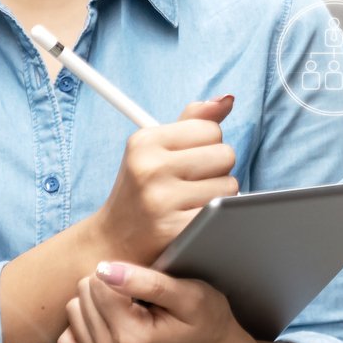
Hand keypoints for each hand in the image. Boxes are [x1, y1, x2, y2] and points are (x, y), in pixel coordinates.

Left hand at [58, 261, 252, 342]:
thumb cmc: (206, 321)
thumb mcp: (190, 294)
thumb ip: (148, 282)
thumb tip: (105, 270)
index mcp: (133, 339)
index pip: (98, 282)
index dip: (123, 272)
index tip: (145, 285)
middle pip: (83, 295)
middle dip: (108, 287)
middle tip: (139, 300)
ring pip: (73, 311)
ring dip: (97, 304)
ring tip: (128, 311)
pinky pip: (68, 338)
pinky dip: (86, 325)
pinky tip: (112, 325)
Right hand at [87, 97, 237, 264]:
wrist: (112, 242)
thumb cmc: (142, 190)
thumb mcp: (155, 149)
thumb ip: (193, 121)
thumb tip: (228, 99)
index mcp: (145, 141)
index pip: (211, 129)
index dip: (207, 146)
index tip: (188, 161)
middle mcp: (150, 167)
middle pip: (226, 155)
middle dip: (216, 170)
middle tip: (191, 185)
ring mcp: (161, 200)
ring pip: (230, 186)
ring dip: (219, 196)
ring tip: (191, 203)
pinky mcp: (174, 230)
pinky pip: (221, 213)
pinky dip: (216, 218)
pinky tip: (194, 221)